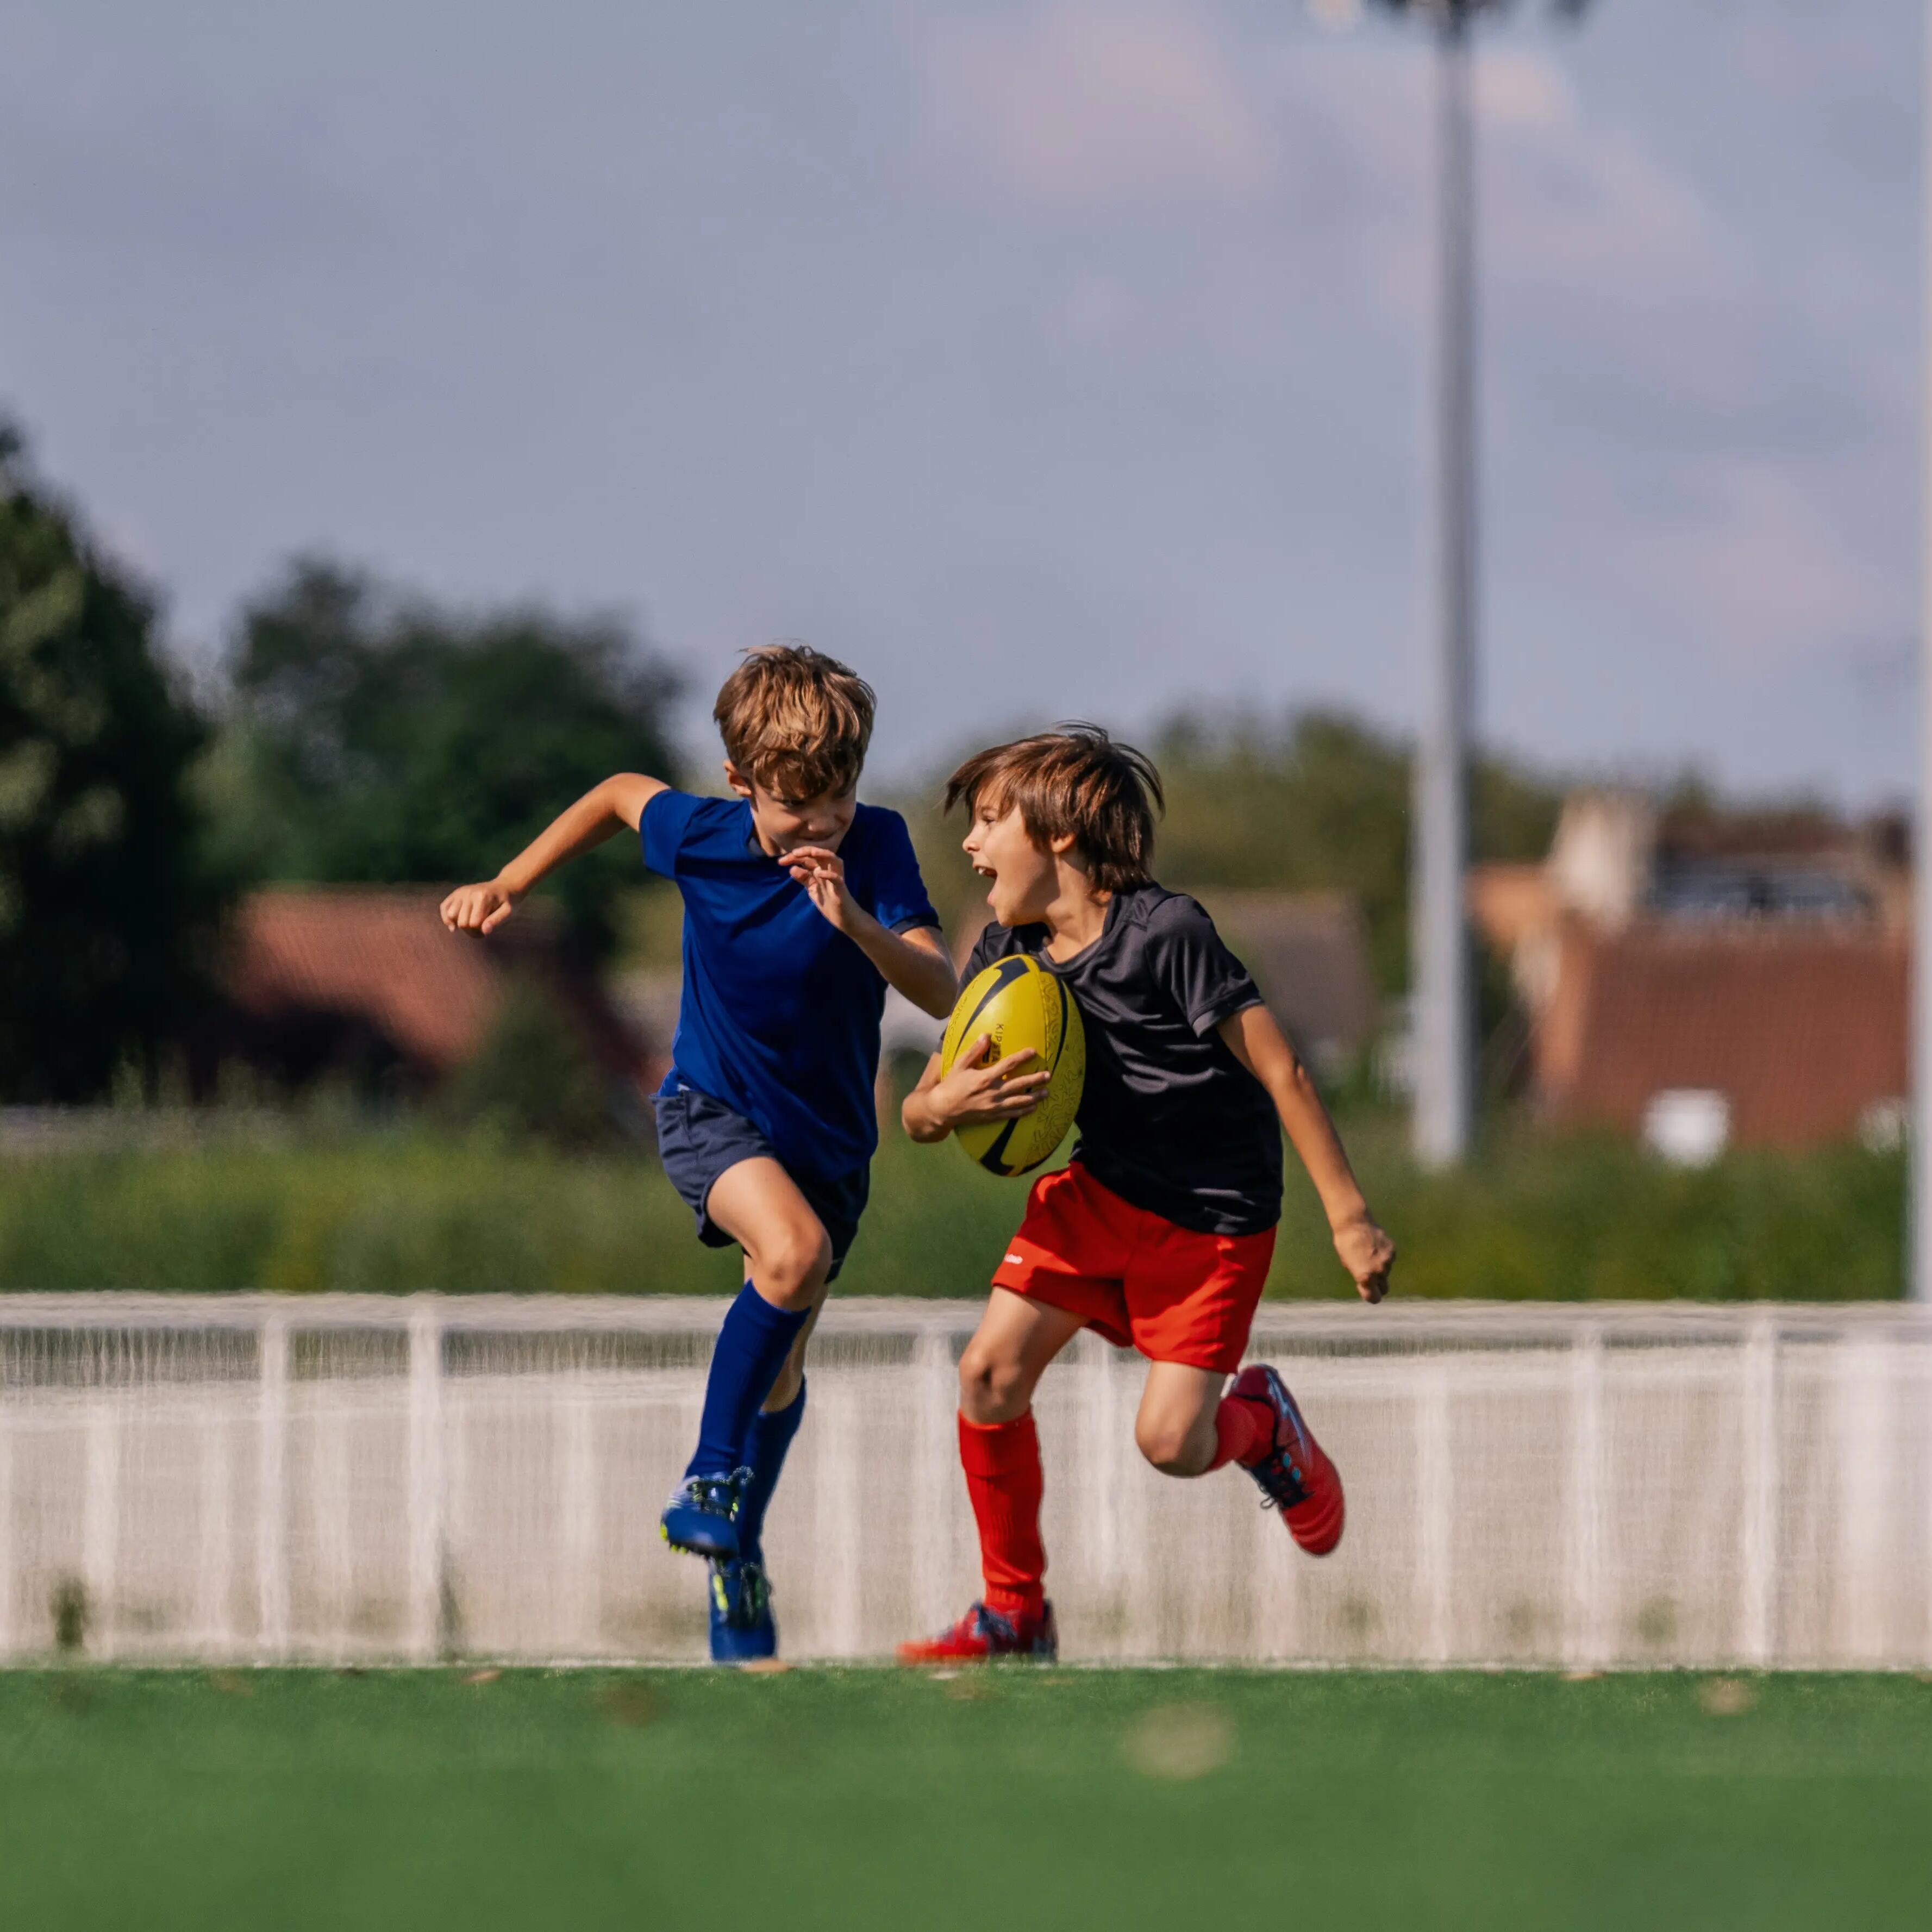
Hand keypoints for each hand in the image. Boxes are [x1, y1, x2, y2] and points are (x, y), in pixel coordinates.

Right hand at [440, 878, 518, 935]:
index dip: (480, 931)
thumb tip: (484, 931)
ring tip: (471, 922)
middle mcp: (468, 893)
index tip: (487, 929)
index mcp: (482, 897)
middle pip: (462, 922)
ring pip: (451, 916)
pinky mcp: (455, 893)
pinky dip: (447, 917)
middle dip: (471, 930)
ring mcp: (460, 892)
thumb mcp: (508, 913)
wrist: (504, 887)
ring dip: (460, 924)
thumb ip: (497, 921)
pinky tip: (454, 924)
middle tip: (481, 927)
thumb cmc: (507, 902)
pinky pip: (444, 907)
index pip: (474, 924)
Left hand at [783, 845, 863, 933]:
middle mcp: (829, 871)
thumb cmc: (829, 902)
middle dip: (806, 851)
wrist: (844, 919)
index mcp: (821, 870)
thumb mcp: (813, 889)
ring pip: (834, 860)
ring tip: (812, 853)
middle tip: (793, 853)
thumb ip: (803, 879)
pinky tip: (820, 874)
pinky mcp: (841, 890)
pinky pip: (837, 879)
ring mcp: (836, 879)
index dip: (794, 857)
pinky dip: (830, 875)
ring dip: (824, 854)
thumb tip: (792, 868)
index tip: (780, 862)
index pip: (808, 858)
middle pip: (820, 855)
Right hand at [926, 1035, 1051, 1131]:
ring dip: (1035, 1096)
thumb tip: (986, 1036)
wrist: (943, 1109)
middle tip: (1048, 1075)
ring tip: (1047, 1092)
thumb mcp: (960, 1065)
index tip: (1033, 1051)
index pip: (1008, 1065)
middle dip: (1035, 1079)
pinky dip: (1024, 1111)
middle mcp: (993, 1092)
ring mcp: (994, 1106)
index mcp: (985, 1077)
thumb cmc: (951, 1085)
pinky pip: (1012, 1114)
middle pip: (1019, 1084)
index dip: (1022, 1057)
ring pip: (1019, 1101)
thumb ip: (974, 1051)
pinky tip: (1034, 1107)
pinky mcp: (993, 1116)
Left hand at [1332, 1215, 1395, 1304]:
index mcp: (1365, 1277)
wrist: (1354, 1223)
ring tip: (1369, 1254)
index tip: (1368, 1291)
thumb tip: (1366, 1281)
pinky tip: (1375, 1247)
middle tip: (1371, 1275)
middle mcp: (1378, 1272)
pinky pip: (1390, 1260)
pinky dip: (1385, 1257)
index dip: (1371, 1296)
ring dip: (1380, 1268)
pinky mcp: (1393, 1251)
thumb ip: (1359, 1275)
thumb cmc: (1345, 1243)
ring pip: (1387, 1272)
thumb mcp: (1347, 1263)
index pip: (1374, 1298)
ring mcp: (1387, 1261)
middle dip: (1378, 1285)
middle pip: (1384, 1289)